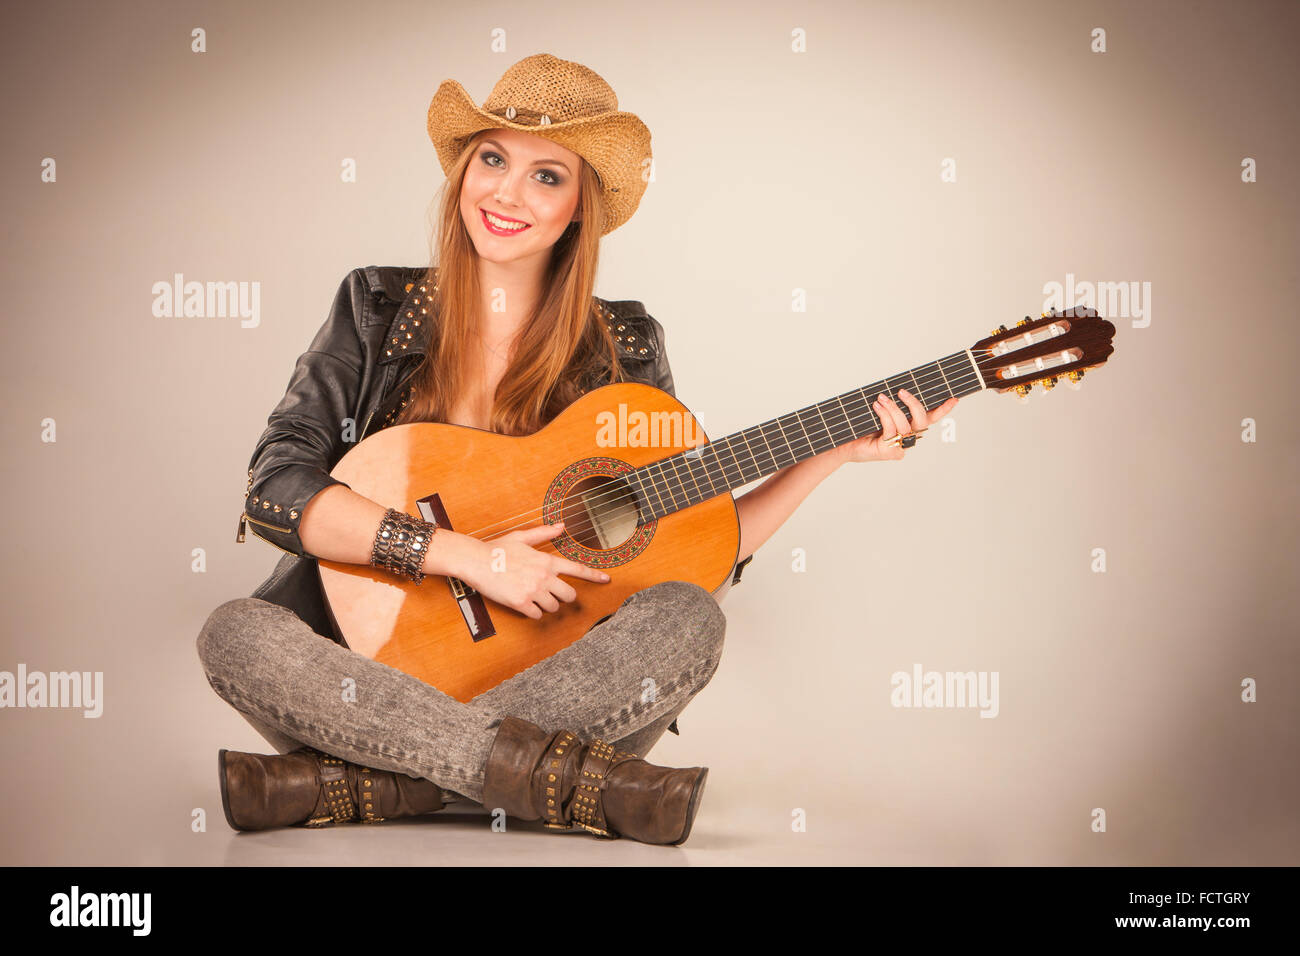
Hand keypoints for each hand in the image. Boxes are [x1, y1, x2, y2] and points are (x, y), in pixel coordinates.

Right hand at [455, 520, 609, 618]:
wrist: (476, 561)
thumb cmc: (497, 549)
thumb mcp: (522, 537)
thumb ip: (544, 533)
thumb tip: (562, 526)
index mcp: (546, 560)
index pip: (577, 569)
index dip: (594, 576)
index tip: (606, 580)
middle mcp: (544, 576)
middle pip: (569, 595)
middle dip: (564, 596)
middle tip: (554, 594)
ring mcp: (533, 590)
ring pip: (553, 607)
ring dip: (547, 605)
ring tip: (534, 597)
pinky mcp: (521, 603)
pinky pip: (537, 615)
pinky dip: (533, 612)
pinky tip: (526, 605)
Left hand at [837, 389, 957, 463]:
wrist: (844, 444)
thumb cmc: (861, 427)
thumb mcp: (878, 411)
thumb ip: (892, 402)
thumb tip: (898, 387)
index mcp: (909, 427)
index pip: (930, 418)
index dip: (943, 409)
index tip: (954, 398)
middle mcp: (907, 438)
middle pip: (922, 422)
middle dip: (914, 405)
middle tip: (901, 392)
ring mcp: (900, 446)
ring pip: (906, 426)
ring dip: (893, 409)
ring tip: (881, 398)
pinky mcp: (890, 452)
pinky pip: (891, 430)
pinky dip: (884, 416)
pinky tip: (876, 406)